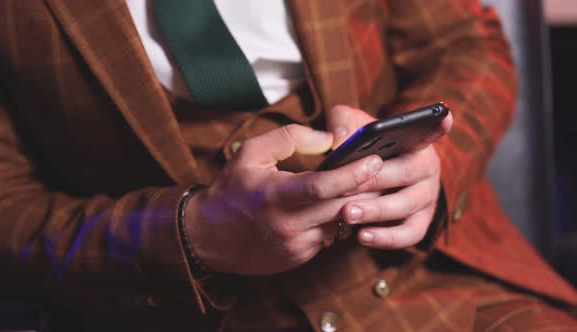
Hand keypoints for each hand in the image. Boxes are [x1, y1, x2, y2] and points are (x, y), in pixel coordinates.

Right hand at [185, 124, 381, 275]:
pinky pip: (329, 238)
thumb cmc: (231, 190)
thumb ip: (289, 138)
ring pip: (340, 224)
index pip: (322, 186)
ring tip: (370, 185)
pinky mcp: (299, 258)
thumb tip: (329, 140)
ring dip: (358, 205)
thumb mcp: (250, 153)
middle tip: (387, 170)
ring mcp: (295, 245)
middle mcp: (287, 224)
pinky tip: (340, 205)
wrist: (209, 237)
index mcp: (275, 196)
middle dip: (369, 189)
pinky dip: (338, 221)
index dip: (353, 173)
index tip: (376, 160)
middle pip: (342, 206)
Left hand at [326, 105, 452, 249]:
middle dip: (375, 180)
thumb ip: (342, 123)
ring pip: (407, 205)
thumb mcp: (349, 128)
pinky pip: (409, 235)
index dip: (437, 126)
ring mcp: (427, 197)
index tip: (444, 118)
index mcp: (414, 141)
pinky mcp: (421, 223)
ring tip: (348, 214)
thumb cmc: (359, 150)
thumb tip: (339, 138)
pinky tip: (362, 236)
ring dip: (376, 211)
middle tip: (345, 188)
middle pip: (406, 172)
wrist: (361, 182)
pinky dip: (386, 238)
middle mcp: (427, 167)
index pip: (430, 130)